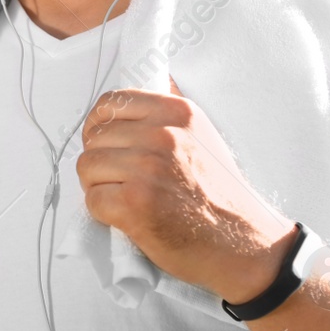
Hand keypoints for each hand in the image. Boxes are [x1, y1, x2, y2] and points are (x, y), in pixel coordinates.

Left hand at [75, 76, 297, 302]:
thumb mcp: (202, 135)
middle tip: (120, 181)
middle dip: (100, 161)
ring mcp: (147, 168)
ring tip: (124, 198)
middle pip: (94, 138)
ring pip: (87, 167)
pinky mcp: (135, 203)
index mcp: (176, 112)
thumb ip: (169, 114)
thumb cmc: (219, 194)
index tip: (108, 144)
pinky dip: (103, 212)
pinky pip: (93, 200)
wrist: (242, 243)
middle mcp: (162, 135)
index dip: (100, 126)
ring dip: (98, 186)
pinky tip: (127, 216)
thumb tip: (147, 87)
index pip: (111, 102)